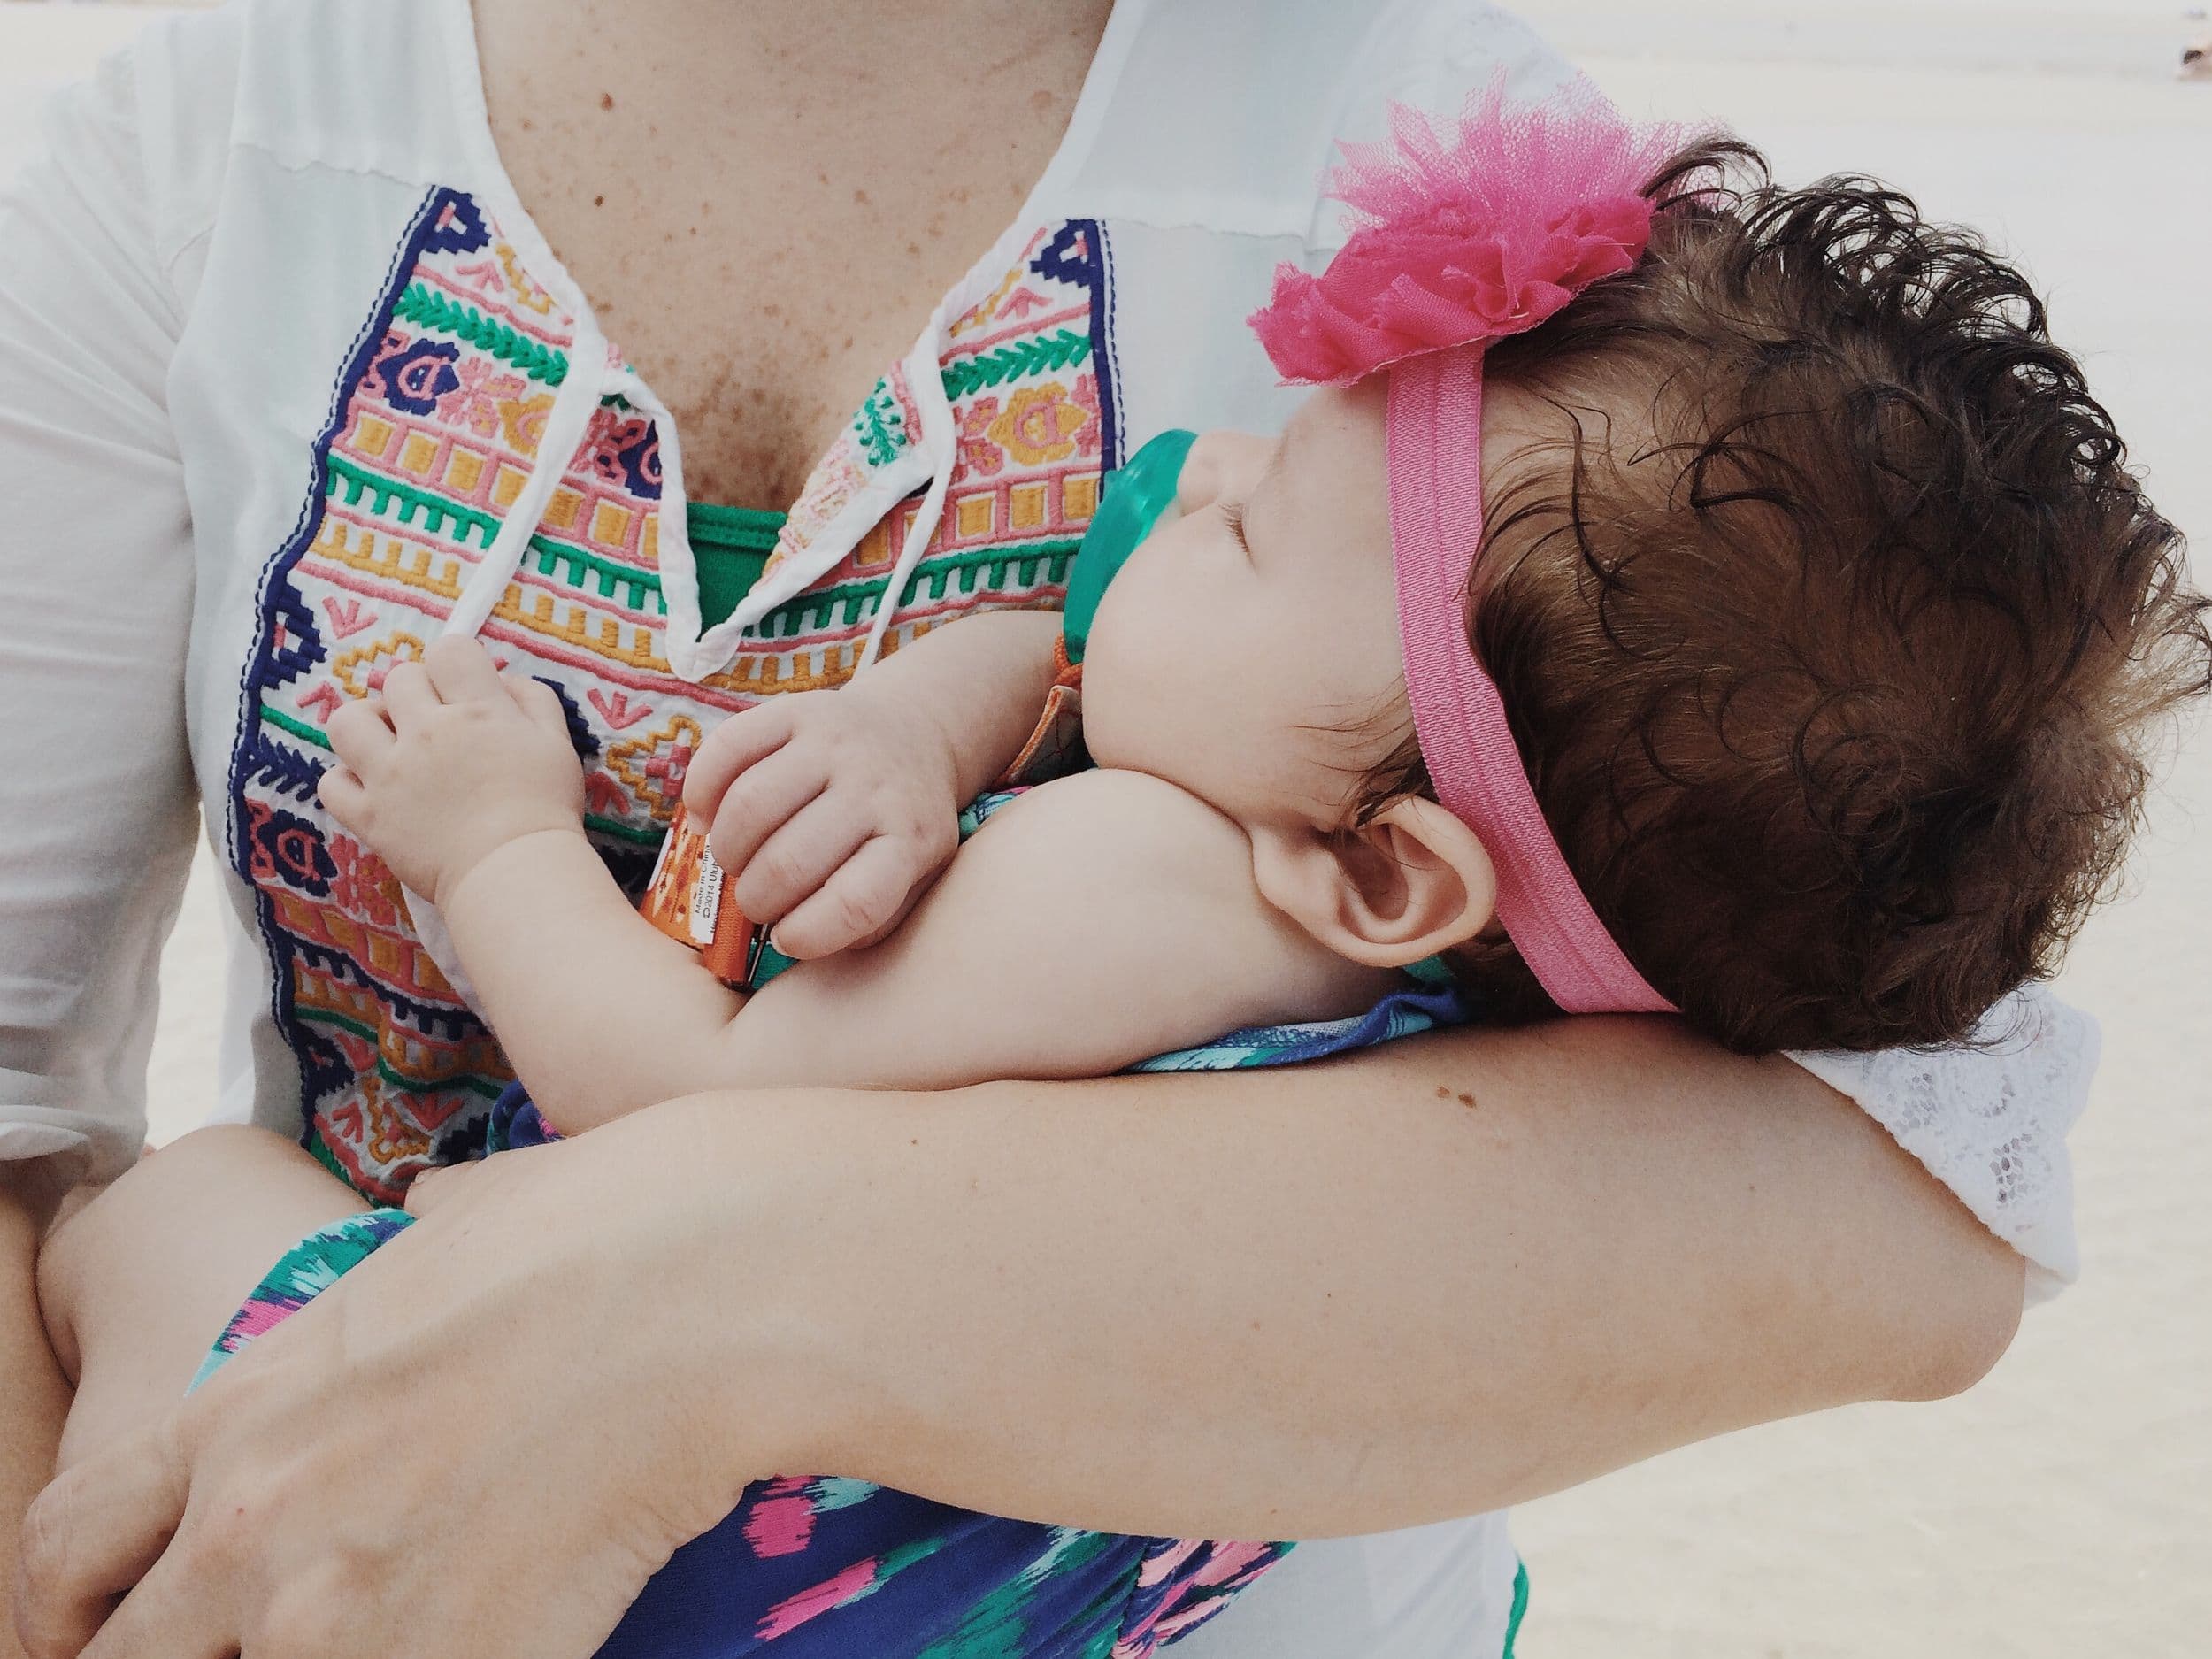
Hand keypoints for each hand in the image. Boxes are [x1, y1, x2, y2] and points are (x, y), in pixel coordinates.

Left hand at [12, 1115, 766, 1658]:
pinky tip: (507, 1635)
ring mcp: (336, 1620)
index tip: (120, 1620)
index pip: (70, 1542)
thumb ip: (418, 1244)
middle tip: (283, 1638)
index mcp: (246, 1408)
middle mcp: (254, 1526)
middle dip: (194, 1658)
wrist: (709, 1292)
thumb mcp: (465, 1219)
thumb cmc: (606, 1229)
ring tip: (420, 1624)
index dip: (81, 1601)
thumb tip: (439, 1215)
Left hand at [318, 635, 585, 906]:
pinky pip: (331, 783)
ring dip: (367, 724)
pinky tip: (372, 788)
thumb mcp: (558, 743)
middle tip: (435, 723)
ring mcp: (390, 775)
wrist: (516, 874)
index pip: (448, 650)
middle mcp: (426, 732)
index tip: (465, 689)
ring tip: (388, 745)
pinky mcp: (369, 816)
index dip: (456, 664)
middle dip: (417, 693)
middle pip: (399, 679)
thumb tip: (502, 678)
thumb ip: (533, 699)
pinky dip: (347, 781)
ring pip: (347, 720)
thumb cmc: (545, 809)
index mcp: (476, 710)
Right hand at [679, 684, 962, 958]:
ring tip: (735, 862)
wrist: (913, 737)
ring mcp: (834, 743)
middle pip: (789, 860)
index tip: (786, 940)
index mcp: (911, 839)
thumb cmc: (901, 826)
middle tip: (755, 903)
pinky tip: (709, 818)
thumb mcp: (914, 876)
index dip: (808, 934)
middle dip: (755, 899)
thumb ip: (870, 917)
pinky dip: (701, 792)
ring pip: (750, 805)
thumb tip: (797, 936)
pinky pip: (727, 748)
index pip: (857, 902)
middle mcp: (875, 786)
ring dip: (726, 851)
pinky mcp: (796, 710)